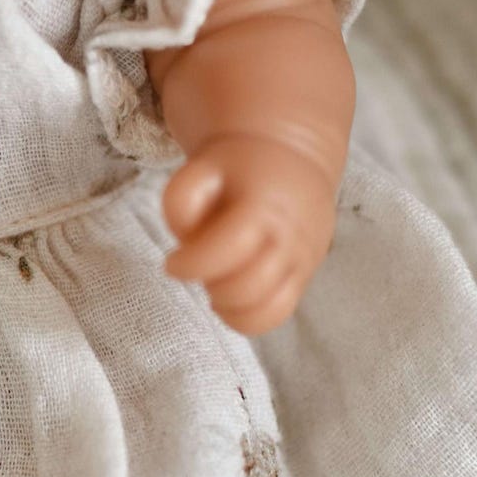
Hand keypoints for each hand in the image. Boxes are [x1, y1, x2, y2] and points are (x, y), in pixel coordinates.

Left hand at [162, 134, 337, 334]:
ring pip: (267, 312)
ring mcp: (302, 261)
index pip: (231, 249)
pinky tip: (231, 296)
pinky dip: (247, 317)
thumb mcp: (202, 167)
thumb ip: (180, 200)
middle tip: (201, 268)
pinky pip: (277, 314)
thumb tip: (187, 243)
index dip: (193, 264)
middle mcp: (290, 238)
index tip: (172, 262)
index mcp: (265, 205)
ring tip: (218, 283)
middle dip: (213, 286)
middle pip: (248, 289)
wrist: (294, 159)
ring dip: (230, 307)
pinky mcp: (304, 278)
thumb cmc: (239, 168)